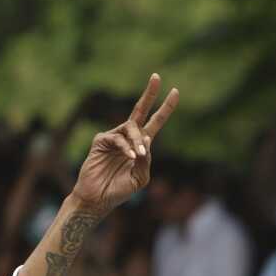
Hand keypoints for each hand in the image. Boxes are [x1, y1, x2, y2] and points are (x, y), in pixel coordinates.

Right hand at [71, 74, 178, 214]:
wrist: (99, 199)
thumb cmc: (120, 190)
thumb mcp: (140, 177)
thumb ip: (146, 160)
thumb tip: (147, 139)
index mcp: (141, 145)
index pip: (156, 122)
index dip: (165, 108)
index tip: (175, 92)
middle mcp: (129, 138)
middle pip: (141, 110)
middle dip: (150, 94)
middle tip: (156, 76)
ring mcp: (114, 137)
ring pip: (131, 128)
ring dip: (137, 140)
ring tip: (137, 156)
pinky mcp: (101, 141)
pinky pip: (117, 138)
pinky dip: (125, 147)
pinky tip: (130, 156)